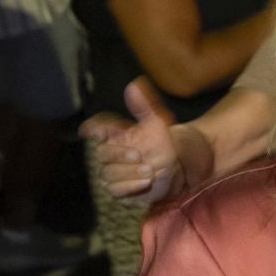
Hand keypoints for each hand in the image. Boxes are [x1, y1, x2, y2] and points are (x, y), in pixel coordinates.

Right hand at [79, 79, 181, 204]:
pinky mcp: (122, 190)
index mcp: (115, 134)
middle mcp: (111, 153)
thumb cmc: (165, 142)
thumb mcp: (158, 121)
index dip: (93, 129)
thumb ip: (145, 105)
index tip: (98, 131)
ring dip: (128, 172)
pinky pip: (115, 190)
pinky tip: (146, 182)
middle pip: (101, 153)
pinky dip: (130, 186)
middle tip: (138, 154)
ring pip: (107, 173)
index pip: (96, 128)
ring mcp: (115, 172)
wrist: (181, 166)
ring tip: (149, 170)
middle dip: (118, 154)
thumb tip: (135, 84)